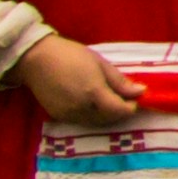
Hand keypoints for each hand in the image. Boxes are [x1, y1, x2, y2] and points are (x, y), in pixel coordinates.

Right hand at [15, 36, 147, 128]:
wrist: (36, 59)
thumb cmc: (71, 55)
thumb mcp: (100, 64)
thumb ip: (120, 82)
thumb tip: (141, 92)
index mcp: (94, 93)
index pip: (120, 111)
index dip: (131, 107)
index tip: (135, 99)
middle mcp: (82, 108)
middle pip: (109, 119)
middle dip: (120, 112)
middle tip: (124, 100)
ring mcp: (69, 115)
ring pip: (95, 123)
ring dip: (106, 116)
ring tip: (108, 101)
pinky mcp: (58, 116)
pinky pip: (81, 121)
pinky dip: (92, 116)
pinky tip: (92, 104)